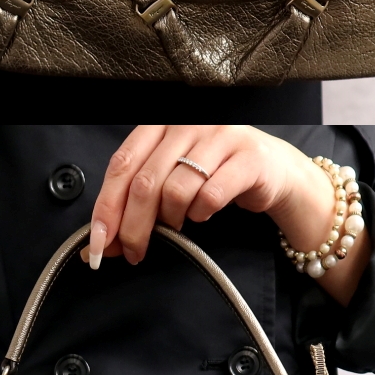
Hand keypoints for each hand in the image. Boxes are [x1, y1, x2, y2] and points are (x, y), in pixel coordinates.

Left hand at [86, 123, 369, 302]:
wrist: (276, 172)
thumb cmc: (218, 174)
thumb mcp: (172, 182)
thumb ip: (135, 205)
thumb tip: (99, 245)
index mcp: (162, 122)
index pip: (122, 164)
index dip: (107, 207)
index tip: (99, 243)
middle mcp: (189, 121)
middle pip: (146, 181)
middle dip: (134, 226)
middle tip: (134, 252)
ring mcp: (221, 135)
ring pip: (176, 188)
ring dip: (171, 219)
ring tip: (179, 225)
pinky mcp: (248, 157)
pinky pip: (211, 195)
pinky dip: (201, 213)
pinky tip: (203, 214)